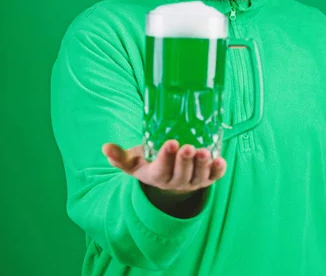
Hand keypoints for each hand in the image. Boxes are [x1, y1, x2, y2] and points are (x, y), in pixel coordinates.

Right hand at [102, 139, 226, 196]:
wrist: (168, 174)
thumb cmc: (149, 161)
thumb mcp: (134, 161)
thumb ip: (120, 156)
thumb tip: (105, 148)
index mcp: (156, 177)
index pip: (161, 171)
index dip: (166, 159)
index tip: (170, 143)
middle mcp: (175, 182)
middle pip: (181, 175)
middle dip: (185, 161)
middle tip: (189, 147)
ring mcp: (192, 182)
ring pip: (199, 177)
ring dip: (203, 165)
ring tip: (205, 152)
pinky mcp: (206, 179)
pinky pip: (214, 177)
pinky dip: (218, 170)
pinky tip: (220, 160)